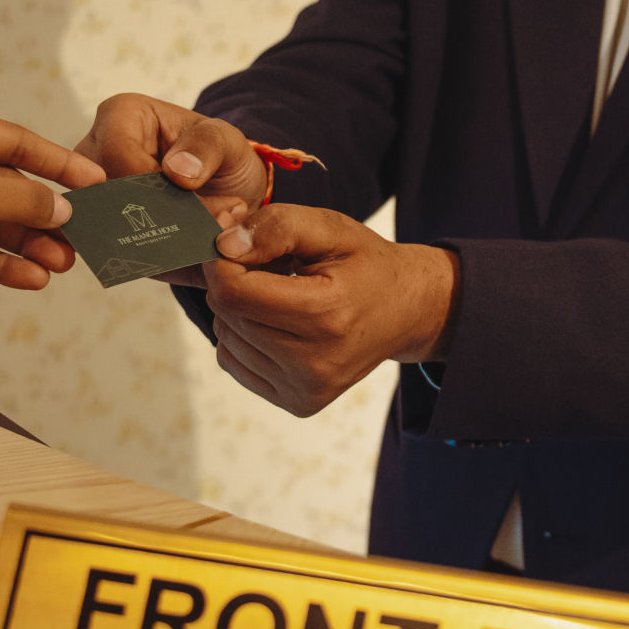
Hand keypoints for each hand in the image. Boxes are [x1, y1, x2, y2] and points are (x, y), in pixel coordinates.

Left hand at [0, 100, 107, 301]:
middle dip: (41, 216)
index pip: (14, 140)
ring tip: (60, 266)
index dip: (58, 162)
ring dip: (24, 244)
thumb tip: (63, 208)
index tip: (95, 181)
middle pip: (4, 185)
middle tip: (79, 239)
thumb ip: (19, 199)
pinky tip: (29, 278)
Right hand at [77, 92, 269, 281]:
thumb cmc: (217, 155)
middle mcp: (94, 152)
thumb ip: (209, 147)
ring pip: (104, 225)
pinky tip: (180, 256)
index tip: (196, 204)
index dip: (152, 187)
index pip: (118, 155)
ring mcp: (92, 193)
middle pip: (105, 194)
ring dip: (151, 241)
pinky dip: (146, 258)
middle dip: (155, 218)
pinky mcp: (100, 227)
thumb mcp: (226, 141)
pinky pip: (109, 249)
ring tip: (200, 241)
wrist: (222, 190)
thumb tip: (177, 170)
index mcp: (120, 115)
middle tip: (208, 228)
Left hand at [205, 205, 458, 416]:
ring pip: (226, 339)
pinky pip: (234, 363)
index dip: (222, 261)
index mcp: (325, 315)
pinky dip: (243, 336)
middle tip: (267, 266)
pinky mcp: (298, 402)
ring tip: (279, 293)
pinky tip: (276, 321)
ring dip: (238, 310)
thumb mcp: (330, 228)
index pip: (234, 292)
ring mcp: (306, 389)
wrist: (407, 311)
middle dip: (233, 282)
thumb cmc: (366, 264)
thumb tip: (224, 245)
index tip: (236, 243)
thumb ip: (277, 227)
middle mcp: (315, 363)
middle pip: (227, 315)